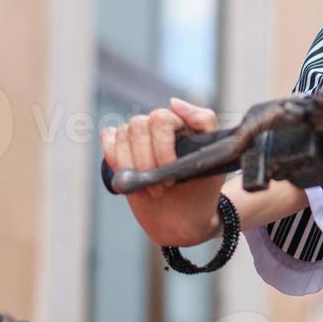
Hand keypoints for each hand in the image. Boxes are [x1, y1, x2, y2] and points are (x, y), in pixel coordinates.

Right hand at [101, 97, 225, 247]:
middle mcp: (158, 126)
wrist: (183, 219)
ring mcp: (139, 138)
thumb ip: (204, 122)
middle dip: (145, 161)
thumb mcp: (214, 158)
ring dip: (131, 166)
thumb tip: (173, 102)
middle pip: (138, 125)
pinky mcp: (121, 151)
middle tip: (160, 188)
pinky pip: (108, 139)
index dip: (161, 147)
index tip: (170, 172)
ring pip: (122, 134)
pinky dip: (114, 158)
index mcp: (182, 123)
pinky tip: (126, 176)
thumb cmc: (202, 188)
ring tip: (148, 191)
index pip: (162, 118)